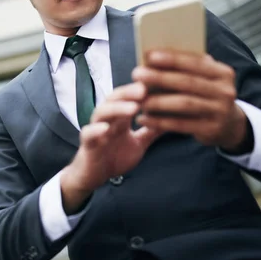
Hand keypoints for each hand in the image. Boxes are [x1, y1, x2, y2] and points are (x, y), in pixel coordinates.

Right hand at [61, 82, 162, 213]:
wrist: (94, 176)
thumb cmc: (114, 157)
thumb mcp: (139, 143)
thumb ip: (152, 131)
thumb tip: (173, 119)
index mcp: (120, 117)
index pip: (129, 97)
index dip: (140, 90)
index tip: (156, 83)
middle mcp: (107, 119)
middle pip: (115, 99)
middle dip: (129, 93)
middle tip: (144, 89)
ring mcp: (96, 130)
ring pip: (102, 112)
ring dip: (117, 109)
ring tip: (132, 108)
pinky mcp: (87, 144)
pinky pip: (88, 134)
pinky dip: (95, 130)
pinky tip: (105, 129)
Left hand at [132, 50, 249, 152]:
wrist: (229, 125)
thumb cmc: (206, 95)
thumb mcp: (204, 80)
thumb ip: (186, 69)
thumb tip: (152, 58)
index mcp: (223, 73)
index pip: (196, 62)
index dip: (172, 58)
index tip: (149, 55)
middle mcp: (225, 91)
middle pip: (188, 82)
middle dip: (160, 77)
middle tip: (137, 74)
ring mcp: (220, 111)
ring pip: (184, 104)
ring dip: (158, 101)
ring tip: (138, 99)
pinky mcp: (211, 130)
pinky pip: (181, 125)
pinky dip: (159, 122)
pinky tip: (143, 119)